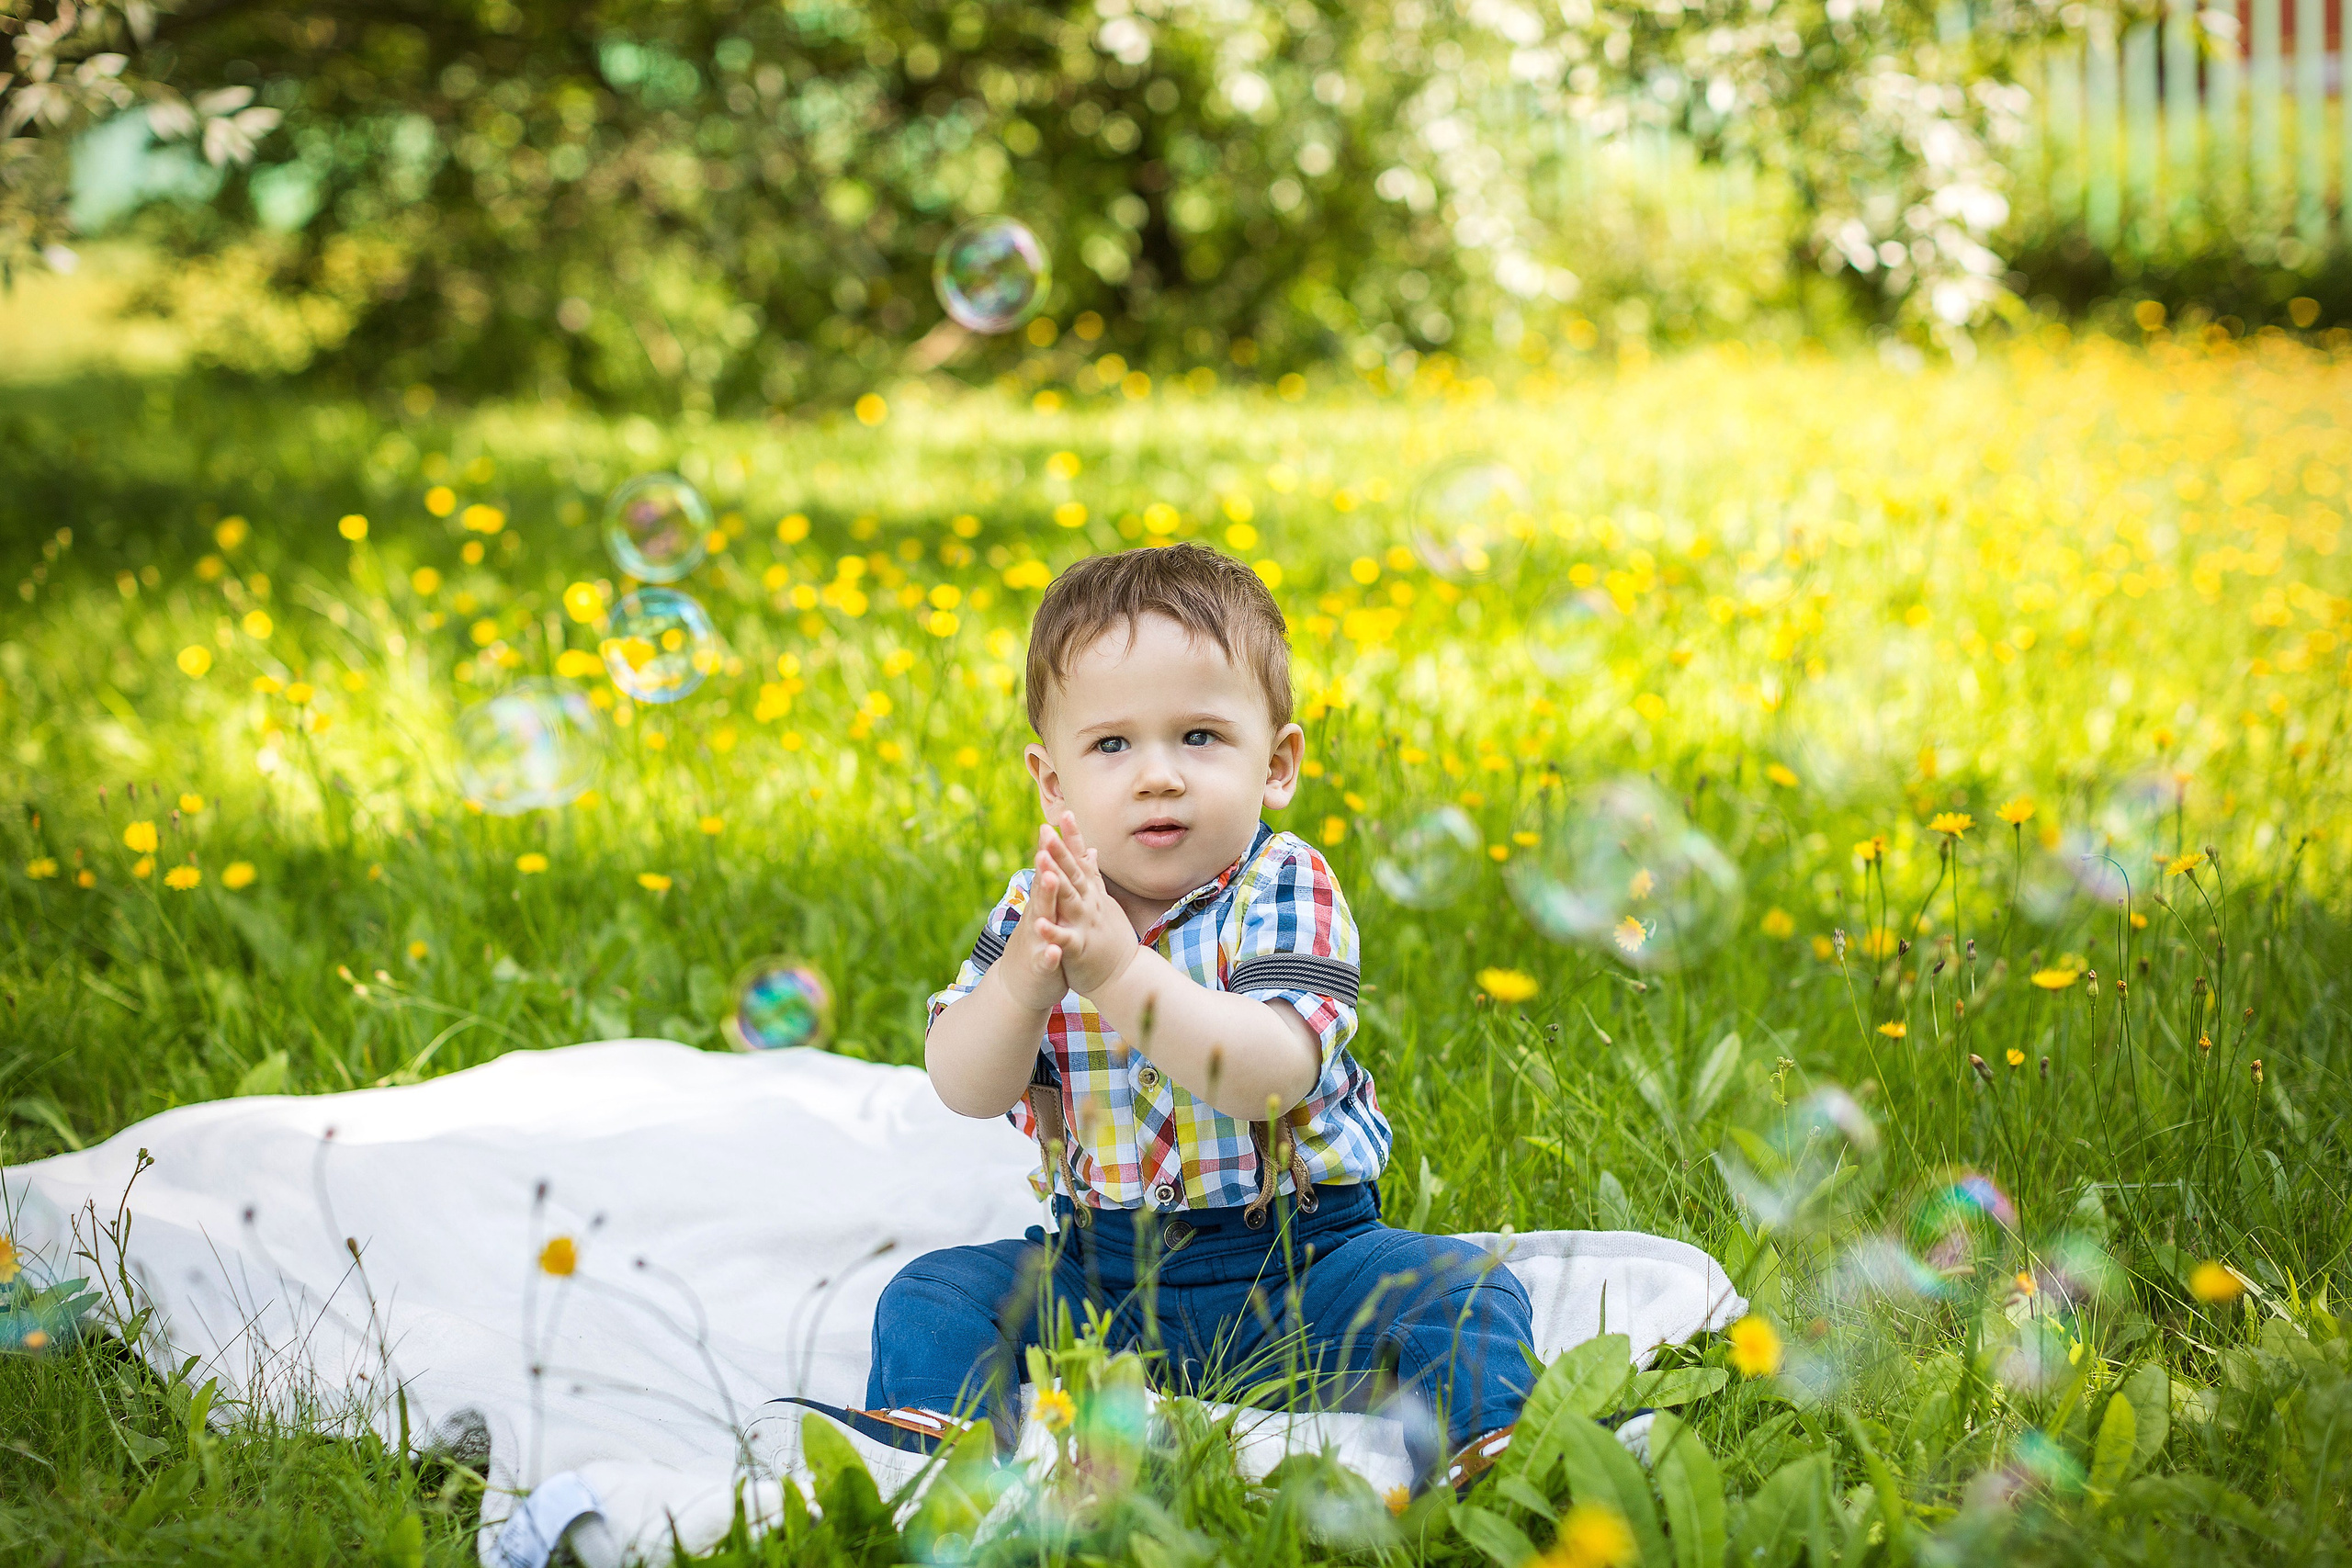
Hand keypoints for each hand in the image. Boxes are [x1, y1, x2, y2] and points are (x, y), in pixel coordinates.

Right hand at [991, 825, 1073, 1011]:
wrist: (1018, 987)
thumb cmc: (1040, 945)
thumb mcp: (1050, 913)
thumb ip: (1056, 886)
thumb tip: (1062, 857)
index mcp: (1044, 906)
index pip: (1050, 872)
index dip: (1055, 847)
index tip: (1061, 819)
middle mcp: (1037, 919)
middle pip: (1043, 889)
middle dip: (1046, 866)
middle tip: (1048, 842)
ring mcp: (1036, 942)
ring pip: (1041, 920)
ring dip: (1045, 901)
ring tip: (1050, 880)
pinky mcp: (1038, 968)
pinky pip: (1044, 960)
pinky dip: (1048, 955)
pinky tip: (1054, 951)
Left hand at [1032, 812, 1140, 999]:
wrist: (1123, 974)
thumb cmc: (1109, 938)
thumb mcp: (1102, 901)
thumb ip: (1094, 875)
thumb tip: (1091, 849)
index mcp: (1091, 894)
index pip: (1081, 860)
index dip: (1073, 837)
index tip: (1065, 813)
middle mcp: (1089, 904)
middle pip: (1073, 874)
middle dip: (1060, 852)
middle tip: (1046, 831)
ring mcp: (1085, 925)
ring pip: (1069, 900)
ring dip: (1056, 881)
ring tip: (1042, 862)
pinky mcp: (1080, 948)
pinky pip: (1064, 938)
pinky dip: (1053, 931)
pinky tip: (1040, 922)